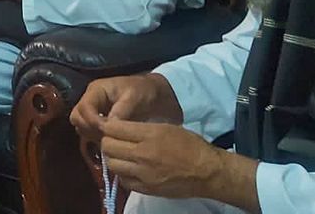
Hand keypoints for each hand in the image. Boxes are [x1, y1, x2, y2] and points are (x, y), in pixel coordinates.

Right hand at [70, 74, 182, 141]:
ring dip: (92, 135)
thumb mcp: (134, 97)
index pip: (84, 107)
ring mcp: (93, 110)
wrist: (153, 93)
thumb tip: (108, 127)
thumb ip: (121, 111)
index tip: (106, 131)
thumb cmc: (144, 91)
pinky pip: (89, 131)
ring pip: (81, 125)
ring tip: (108, 141)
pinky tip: (110, 141)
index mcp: (96, 90)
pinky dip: (96, 137)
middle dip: (89, 129)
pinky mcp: (97, 119)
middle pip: (77, 117)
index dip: (92, 121)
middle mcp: (90, 99)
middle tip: (106, 138)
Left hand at [100, 120, 242, 200]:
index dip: (108, 126)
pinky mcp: (146, 188)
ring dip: (112, 158)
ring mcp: (143, 173)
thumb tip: (120, 127)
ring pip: (112, 164)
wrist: (208, 172)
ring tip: (120, 154)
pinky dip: (122, 173)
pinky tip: (129, 169)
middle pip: (108, 146)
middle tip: (113, 140)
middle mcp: (143, 154)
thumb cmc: (191, 145)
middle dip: (107, 141)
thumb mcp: (167, 127)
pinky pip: (123, 180)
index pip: (113, 128)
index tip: (109, 126)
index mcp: (150, 135)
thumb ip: (142, 128)